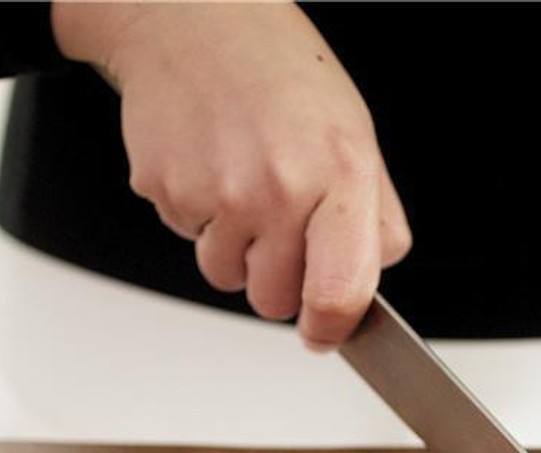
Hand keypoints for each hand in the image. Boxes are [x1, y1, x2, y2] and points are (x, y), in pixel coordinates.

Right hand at [51, 1, 410, 347]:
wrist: (194, 18)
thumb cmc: (278, 70)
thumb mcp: (354, 134)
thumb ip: (374, 216)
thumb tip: (372, 276)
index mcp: (337, 175)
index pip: (339, 293)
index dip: (332, 329)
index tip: (326, 334)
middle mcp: (277, 189)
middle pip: (274, 301)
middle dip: (278, 280)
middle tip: (280, 227)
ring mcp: (217, 194)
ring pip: (226, 278)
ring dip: (235, 251)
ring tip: (243, 185)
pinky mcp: (167, 192)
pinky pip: (188, 240)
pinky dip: (199, 217)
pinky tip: (211, 166)